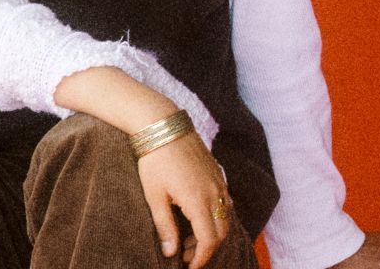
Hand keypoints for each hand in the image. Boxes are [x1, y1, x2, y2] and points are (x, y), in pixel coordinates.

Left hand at [136, 136, 229, 268]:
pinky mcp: (218, 175)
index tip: (188, 267)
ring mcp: (219, 183)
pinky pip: (225, 203)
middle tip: (184, 255)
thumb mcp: (155, 196)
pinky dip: (215, 217)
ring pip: (225, 218)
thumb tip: (170, 252)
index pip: (209, 241)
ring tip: (187, 238)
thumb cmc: (154, 160)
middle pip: (221, 233)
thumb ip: (165, 226)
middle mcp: (215, 194)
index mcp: (199, 202)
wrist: (163, 125)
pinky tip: (197, 217)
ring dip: (211, 233)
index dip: (201, 259)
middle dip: (205, 249)